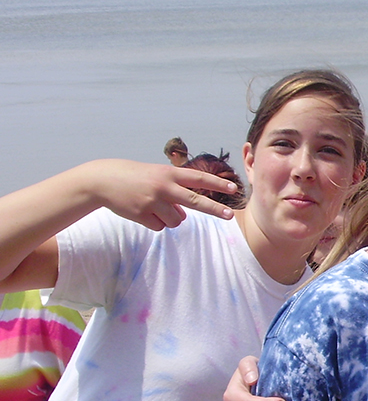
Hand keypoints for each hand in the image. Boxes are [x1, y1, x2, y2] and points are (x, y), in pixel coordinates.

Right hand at [82, 159, 239, 228]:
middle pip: (195, 201)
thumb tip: (184, 215)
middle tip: (229, 216)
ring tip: (153, 206)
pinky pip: (160, 227)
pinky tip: (141, 211)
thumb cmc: (134, 177)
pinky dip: (154, 223)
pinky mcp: (142, 215)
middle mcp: (163, 186)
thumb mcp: (156, 176)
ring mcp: (152, 201)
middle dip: (214, 210)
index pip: (198, 178)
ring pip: (177, 220)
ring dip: (170, 218)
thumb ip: (174, 191)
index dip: (217, 184)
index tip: (233, 188)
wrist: (102, 180)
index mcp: (169, 173)